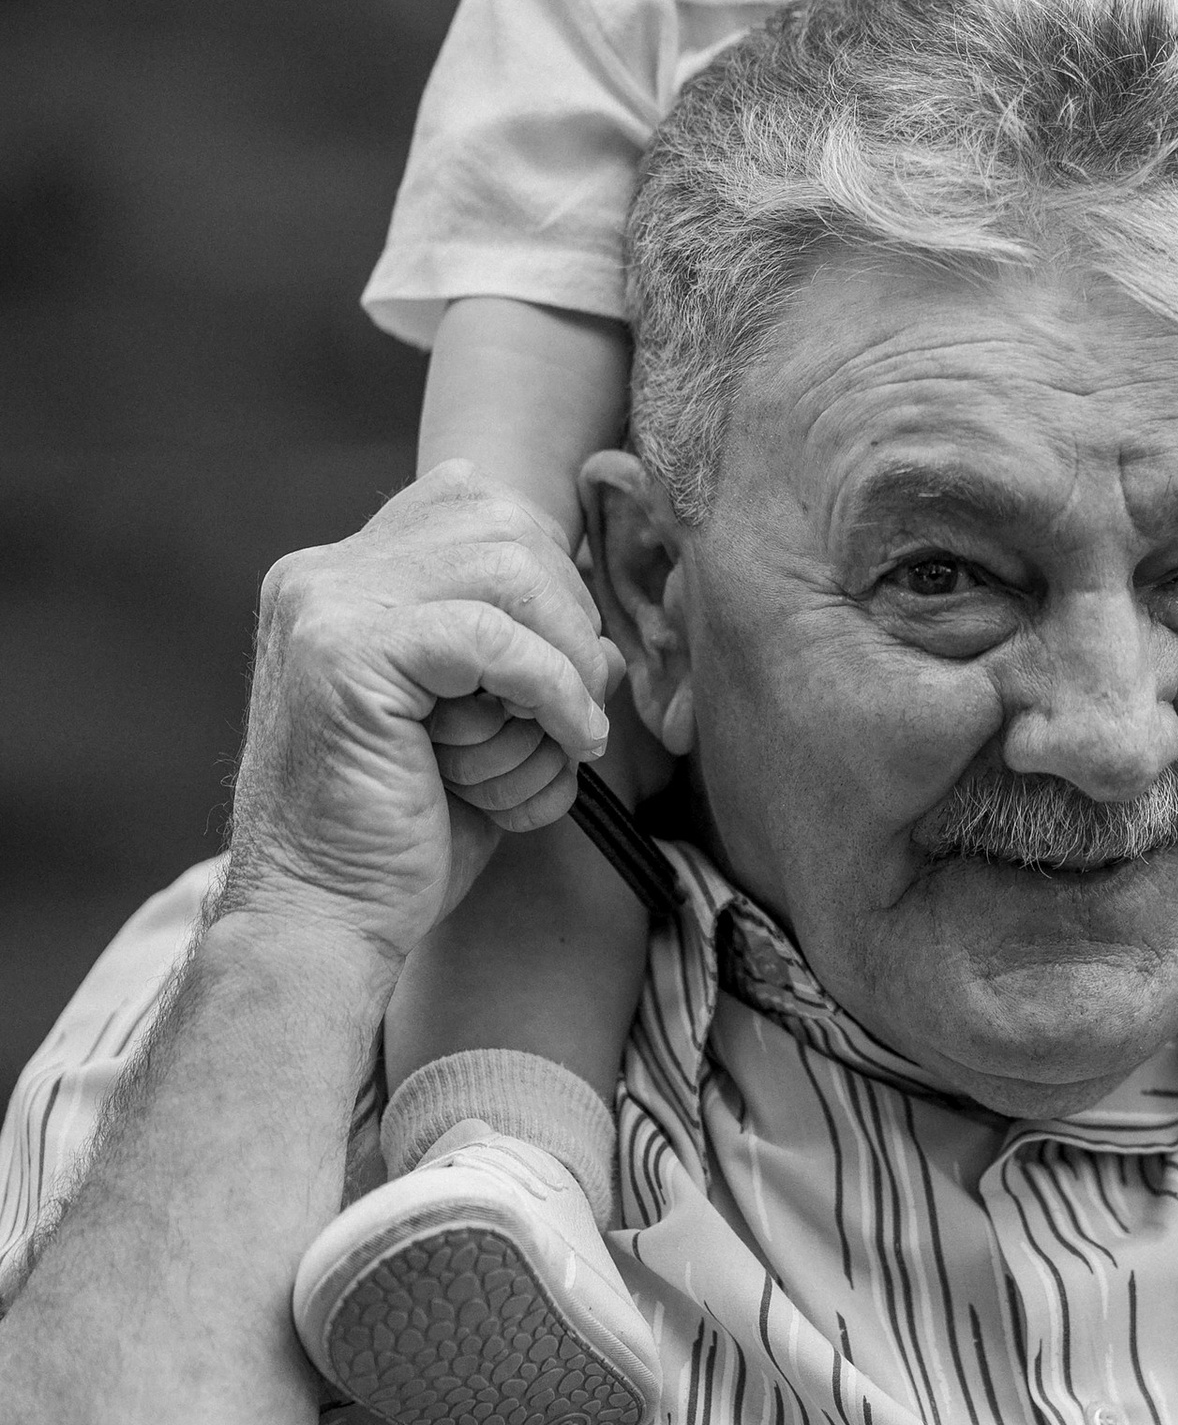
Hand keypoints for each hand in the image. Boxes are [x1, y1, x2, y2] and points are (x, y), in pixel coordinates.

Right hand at [222, 463, 619, 965]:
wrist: (321, 921)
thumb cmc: (403, 833)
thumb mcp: (476, 723)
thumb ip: (525, 653)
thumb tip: (610, 632)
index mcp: (341, 575)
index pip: (477, 503)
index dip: (548, 575)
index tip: (570, 663)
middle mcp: (322, 573)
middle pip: (504, 523)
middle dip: (568, 615)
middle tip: (575, 708)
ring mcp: (325, 605)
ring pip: (508, 566)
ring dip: (566, 654)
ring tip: (571, 731)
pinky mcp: (345, 652)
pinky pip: (493, 636)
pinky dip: (553, 687)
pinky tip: (569, 740)